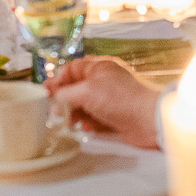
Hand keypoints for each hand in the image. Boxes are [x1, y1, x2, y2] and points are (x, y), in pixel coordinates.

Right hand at [46, 57, 161, 148]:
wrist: (148, 120)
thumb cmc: (123, 99)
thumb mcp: (86, 92)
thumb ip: (65, 95)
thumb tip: (54, 101)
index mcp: (99, 68)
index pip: (73, 69)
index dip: (59, 80)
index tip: (47, 91)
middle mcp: (105, 82)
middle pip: (76, 90)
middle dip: (65, 101)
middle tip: (56, 111)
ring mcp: (110, 100)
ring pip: (84, 106)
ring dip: (75, 114)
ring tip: (71, 121)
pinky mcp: (114, 117)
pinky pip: (94, 120)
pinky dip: (88, 124)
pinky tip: (88, 128)